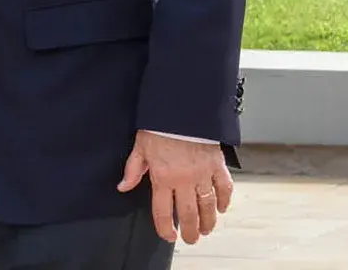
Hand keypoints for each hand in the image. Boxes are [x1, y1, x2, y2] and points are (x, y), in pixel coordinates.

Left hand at [116, 131, 232, 244]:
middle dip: (190, 232)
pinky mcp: (218, 165)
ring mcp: (203, 173)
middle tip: (191, 239)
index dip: (166, 229)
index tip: (169, 236)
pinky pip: (225, 187)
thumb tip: (123, 187)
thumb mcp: (140, 147)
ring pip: (208, 206)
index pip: (163, 212)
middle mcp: (184, 180)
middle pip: (188, 214)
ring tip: (206, 230)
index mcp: (163, 177)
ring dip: (208, 221)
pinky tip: (222, 208)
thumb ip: (132, 170)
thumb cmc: (160, 126)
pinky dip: (225, 200)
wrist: (182, 108)